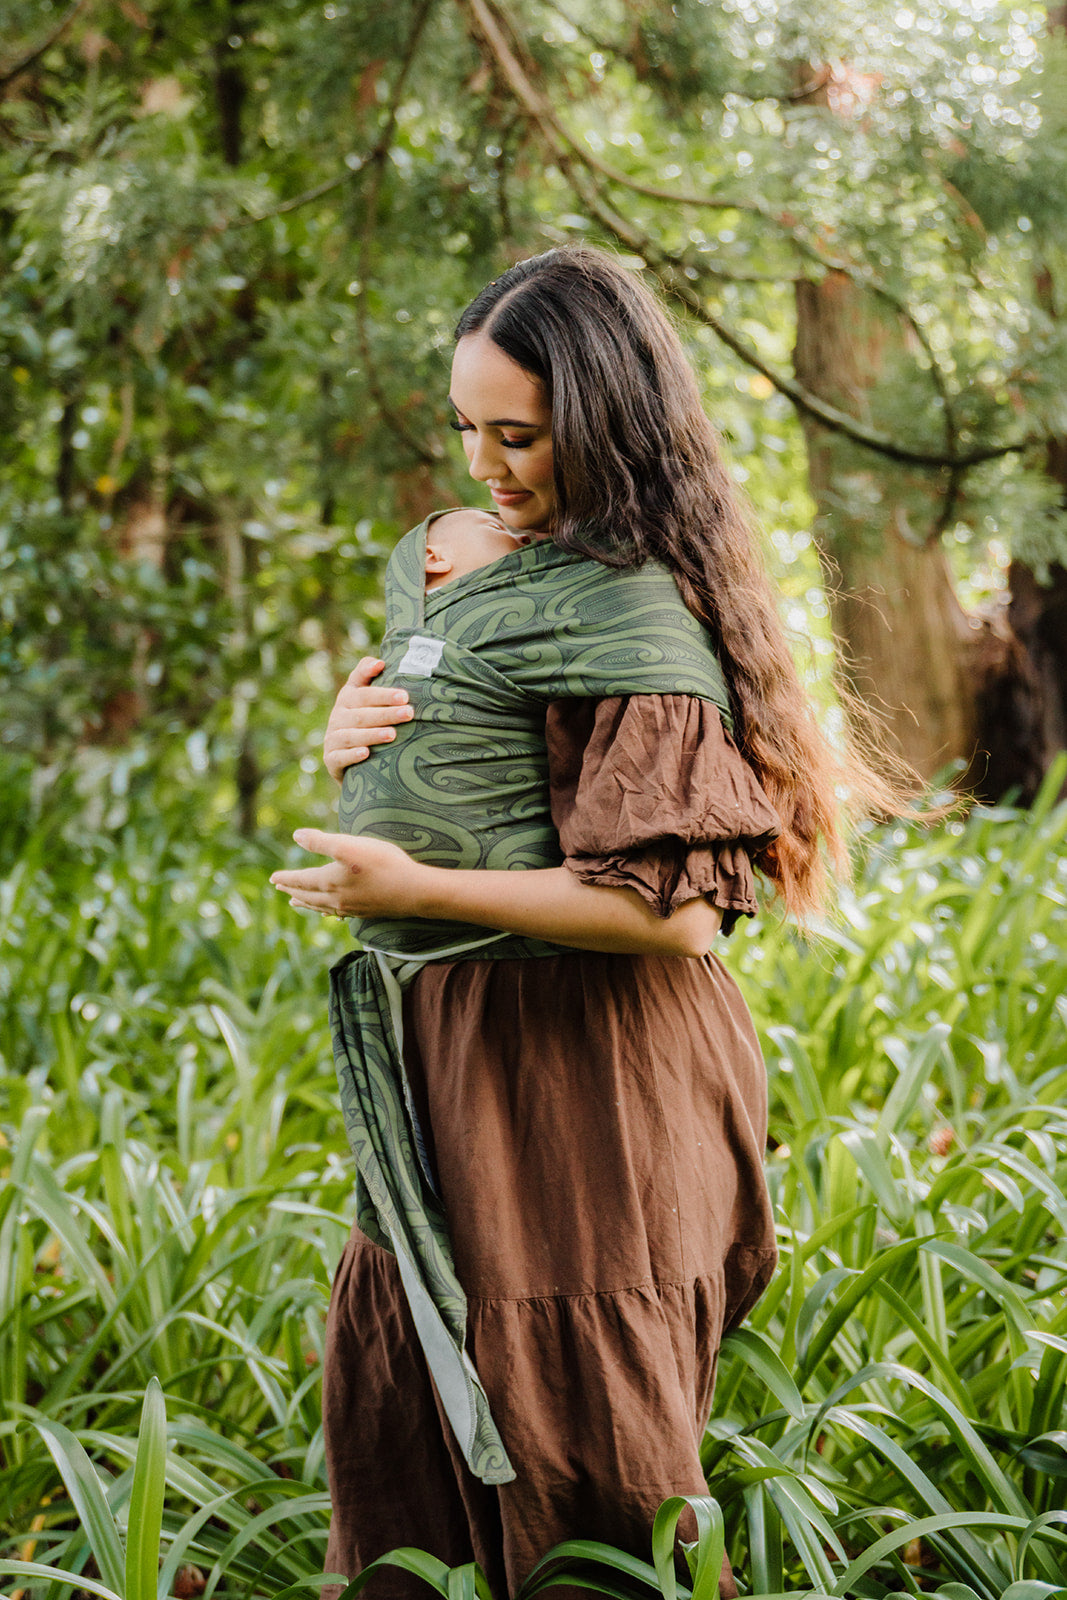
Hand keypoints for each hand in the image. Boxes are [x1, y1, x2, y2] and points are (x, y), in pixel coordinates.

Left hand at [269, 829, 429, 919]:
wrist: (414, 891)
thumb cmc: (382, 864)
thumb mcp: (349, 845)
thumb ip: (320, 841)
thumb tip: (296, 836)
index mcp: (329, 881)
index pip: (301, 880)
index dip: (286, 878)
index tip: (273, 878)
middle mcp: (337, 898)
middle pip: (308, 896)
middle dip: (293, 890)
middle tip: (281, 888)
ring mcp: (352, 908)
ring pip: (321, 907)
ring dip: (307, 903)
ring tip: (297, 903)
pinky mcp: (366, 911)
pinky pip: (338, 914)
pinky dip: (328, 912)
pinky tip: (331, 913)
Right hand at [323, 657, 413, 781]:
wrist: (345, 757)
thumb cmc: (364, 719)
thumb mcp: (363, 697)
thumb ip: (368, 675)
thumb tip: (381, 662)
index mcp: (348, 698)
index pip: (364, 693)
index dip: (383, 693)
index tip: (404, 695)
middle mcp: (338, 716)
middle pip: (362, 714)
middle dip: (386, 713)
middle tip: (409, 713)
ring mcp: (332, 738)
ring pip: (351, 735)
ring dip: (372, 734)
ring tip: (392, 734)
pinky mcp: (331, 759)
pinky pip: (340, 757)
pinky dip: (352, 755)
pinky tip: (366, 753)